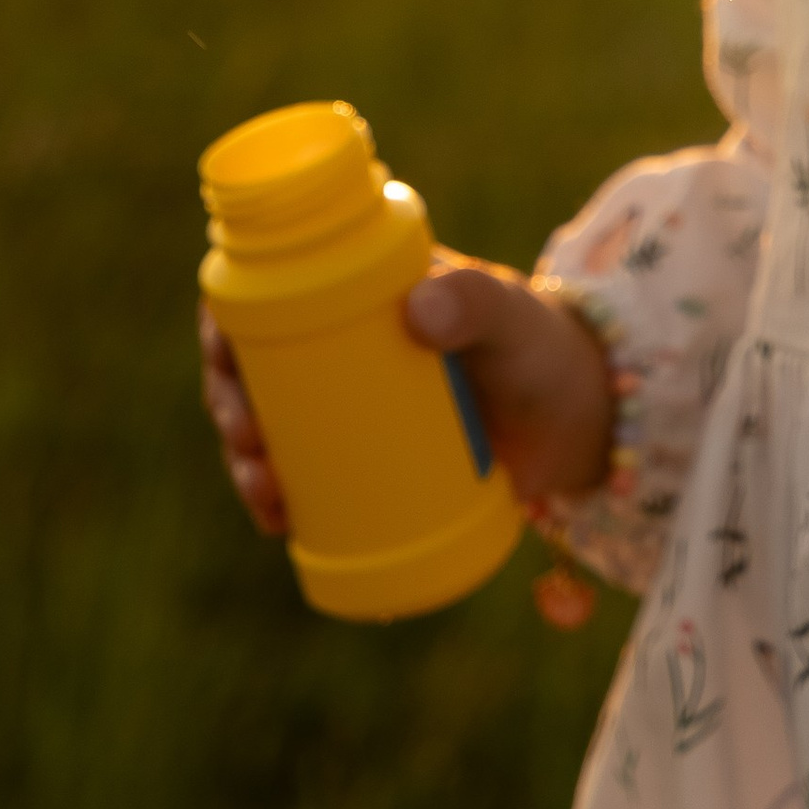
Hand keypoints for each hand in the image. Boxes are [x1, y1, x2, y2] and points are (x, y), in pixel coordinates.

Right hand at [199, 261, 613, 530]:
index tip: (223, 354)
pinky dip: (283, 495)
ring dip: (248, 457)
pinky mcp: (374, 460)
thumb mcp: (511, 320)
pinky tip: (278, 519)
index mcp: (366, 291)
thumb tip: (415, 309)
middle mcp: (348, 346)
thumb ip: (477, 303)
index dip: (229, 317)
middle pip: (258, 366)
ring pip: (275, 425)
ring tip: (265, 492)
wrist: (586, 421)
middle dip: (231, 403)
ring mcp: (358, 407)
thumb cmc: (544, 348)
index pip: (274, 289)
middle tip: (247, 441)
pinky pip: (309, 474)